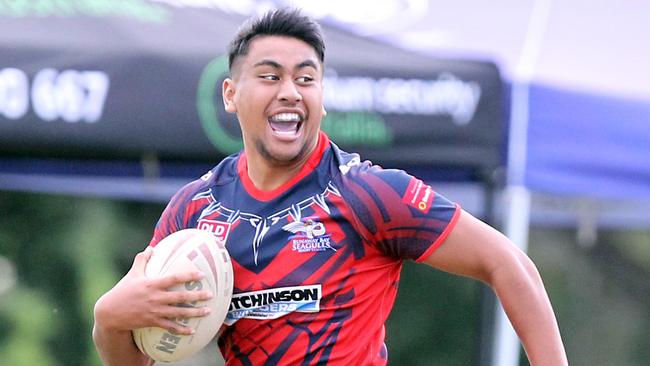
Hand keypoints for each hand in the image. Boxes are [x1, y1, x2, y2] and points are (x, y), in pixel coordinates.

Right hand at [94, 247, 213, 335]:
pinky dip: (181, 329)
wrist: (110, 313)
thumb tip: (151, 247)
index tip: (202, 275)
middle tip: (211, 294)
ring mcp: (154, 311)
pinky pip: (169, 327)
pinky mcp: (152, 322)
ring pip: (178, 313)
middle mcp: (155, 298)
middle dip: (197, 296)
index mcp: (152, 284)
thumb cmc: (122, 291)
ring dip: (194, 313)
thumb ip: (142, 260)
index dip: (188, 276)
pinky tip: (192, 331)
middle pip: (180, 297)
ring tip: (208, 311)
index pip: (173, 278)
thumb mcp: (132, 274)